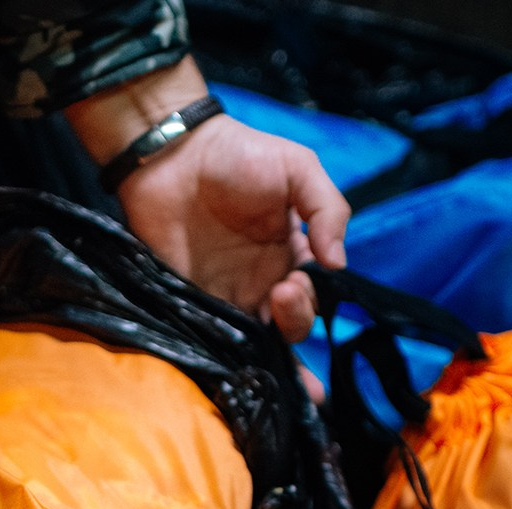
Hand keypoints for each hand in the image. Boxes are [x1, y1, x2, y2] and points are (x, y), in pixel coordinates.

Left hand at [66, 58, 348, 342]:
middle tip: (283, 293)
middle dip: (296, 321)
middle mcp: (261, 283)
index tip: (298, 279)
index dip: (313, 299)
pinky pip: (214, 339)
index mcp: (290, 255)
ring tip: (270, 313)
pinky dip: (228, 351)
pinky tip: (236, 346)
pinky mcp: (191, 304)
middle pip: (289, 327)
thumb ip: (327, 210)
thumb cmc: (238, 154)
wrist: (173, 154)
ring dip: (271, 342)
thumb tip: (338, 264)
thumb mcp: (298, 168)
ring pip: (256, 342)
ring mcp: (225, 296)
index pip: (313, 297)